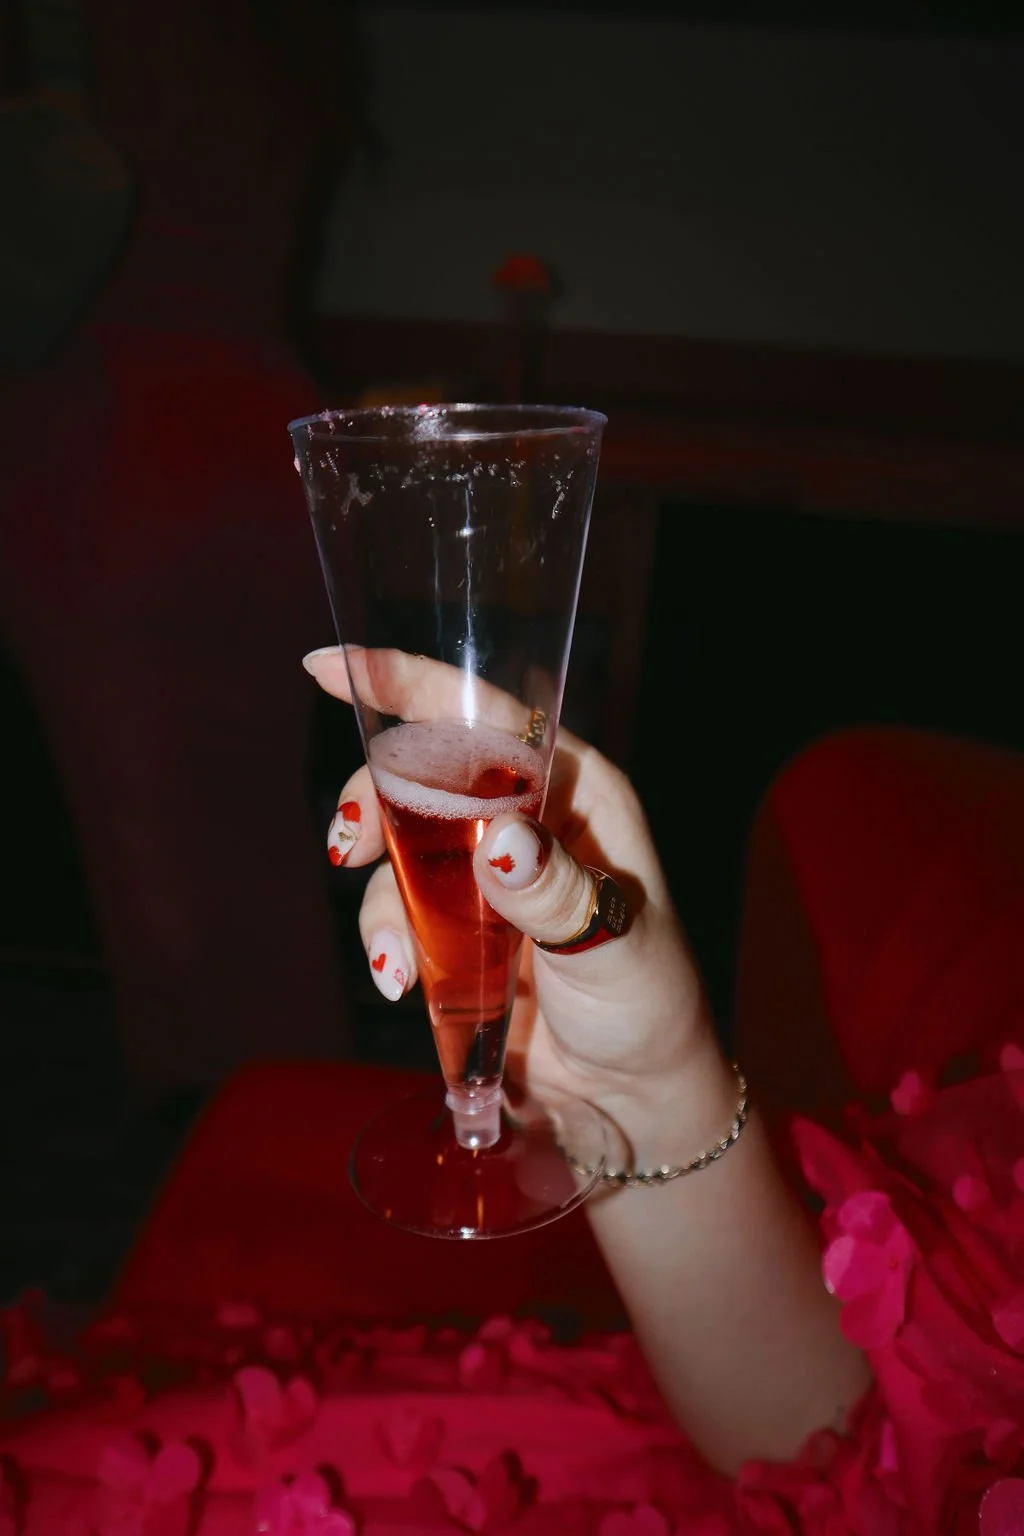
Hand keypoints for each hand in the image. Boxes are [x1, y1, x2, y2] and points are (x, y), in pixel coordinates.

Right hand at [305, 647, 731, 1160]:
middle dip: (375, 804)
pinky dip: (386, 940)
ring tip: (400, 966)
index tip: (331, 667)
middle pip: (421, 774)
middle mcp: (525, 817)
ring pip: (396, 849)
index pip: (488, 715)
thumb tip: (500, 843)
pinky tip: (403, 982)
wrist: (629, 1097)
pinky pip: (395, 911)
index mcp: (575, 791)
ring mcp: (484, 873)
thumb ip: (555, 892)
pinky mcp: (454, 928)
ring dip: (379, 901)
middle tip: (348, 845)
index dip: (410, 682)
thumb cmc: (645, 1003)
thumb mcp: (612, 943)